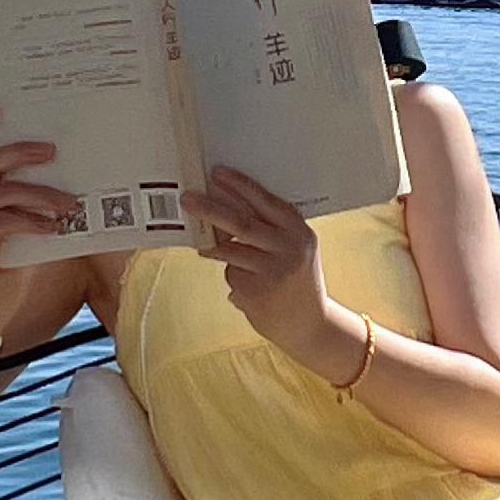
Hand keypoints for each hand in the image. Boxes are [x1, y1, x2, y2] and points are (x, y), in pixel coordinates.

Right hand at [0, 101, 81, 281]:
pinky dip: (29, 222)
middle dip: (20, 152)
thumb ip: (54, 197)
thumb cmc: (32, 255)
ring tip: (70, 204)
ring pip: (1, 193)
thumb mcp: (45, 221)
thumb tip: (93, 174)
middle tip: (52, 150)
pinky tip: (52, 228)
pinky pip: (1, 223)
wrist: (7, 301)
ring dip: (39, 194)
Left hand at [186, 167, 346, 373]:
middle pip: (241, 223)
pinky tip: (248, 286)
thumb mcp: (295, 248)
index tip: (217, 173)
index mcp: (299, 231)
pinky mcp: (257, 293)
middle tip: (187, 199)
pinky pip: (231, 275)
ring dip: (213, 247)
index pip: (265, 201)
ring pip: (230, 250)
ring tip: (206, 245)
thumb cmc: (297, 281)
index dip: (239, 185)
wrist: (311, 326)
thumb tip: (225, 207)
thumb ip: (270, 229)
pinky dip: (232, 276)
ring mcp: (272, 272)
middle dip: (210, 209)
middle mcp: (288, 248)